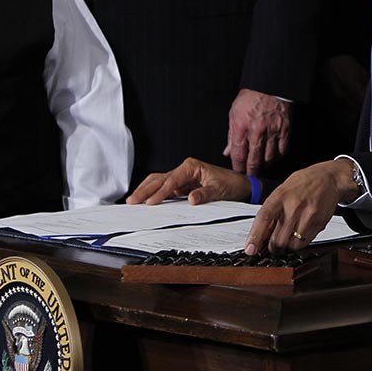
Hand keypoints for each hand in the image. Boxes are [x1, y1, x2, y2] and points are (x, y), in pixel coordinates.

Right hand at [127, 157, 250, 204]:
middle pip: (159, 179)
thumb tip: (191, 199)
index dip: (160, 192)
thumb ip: (205, 194)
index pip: (171, 180)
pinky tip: (145, 201)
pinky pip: (163, 189)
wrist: (239, 185)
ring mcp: (181, 178)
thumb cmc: (230, 184)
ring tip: (133, 201)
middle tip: (132, 201)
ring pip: (158, 182)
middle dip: (144, 190)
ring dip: (145, 191)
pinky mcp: (181, 186)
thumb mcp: (219, 190)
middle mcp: (184, 170)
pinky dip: (152, 194)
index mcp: (191, 167)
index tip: (151, 203)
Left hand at [225, 88, 291, 173]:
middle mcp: (256, 131)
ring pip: (269, 158)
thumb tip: (227, 152)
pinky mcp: (285, 129)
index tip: (238, 172)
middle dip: (251, 171)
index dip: (238, 167)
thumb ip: (231, 135)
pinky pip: (282, 150)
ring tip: (262, 165)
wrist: (269, 84)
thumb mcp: (234, 113)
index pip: (238, 155)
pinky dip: (278, 156)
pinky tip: (273, 155)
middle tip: (250, 175)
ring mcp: (272, 131)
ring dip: (265, 165)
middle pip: (254, 161)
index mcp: (241, 127)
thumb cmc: (250, 98)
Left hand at [243, 159, 355, 254]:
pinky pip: (305, 243)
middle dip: (273, 246)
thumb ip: (272, 210)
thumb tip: (262, 232)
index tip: (250, 249)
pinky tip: (299, 233)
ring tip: (288, 238)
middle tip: (273, 244)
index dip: (255, 236)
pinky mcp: (319, 224)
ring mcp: (307, 216)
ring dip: (287, 247)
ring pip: (292, 245)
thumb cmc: (304, 183)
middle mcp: (294, 206)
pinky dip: (299, 244)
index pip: (264, 218)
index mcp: (281, 195)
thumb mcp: (283, 190)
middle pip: (278, 239)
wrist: (329, 178)